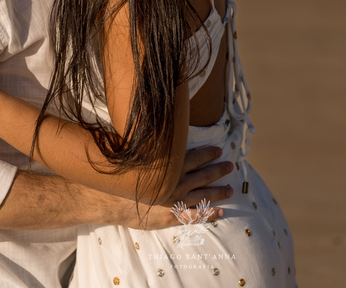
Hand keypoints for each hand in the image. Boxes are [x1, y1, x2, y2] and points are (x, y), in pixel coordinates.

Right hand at [117, 146, 232, 229]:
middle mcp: (178, 183)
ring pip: (204, 195)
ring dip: (219, 192)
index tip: (219, 149)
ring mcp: (177, 200)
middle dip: (219, 170)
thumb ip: (153, 147)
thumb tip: (160, 130)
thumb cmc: (126, 178)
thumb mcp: (139, 157)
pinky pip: (195, 216)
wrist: (115, 202)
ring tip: (230, 189)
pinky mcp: (173, 215)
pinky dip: (209, 214)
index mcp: (172, 167)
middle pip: (204, 175)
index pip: (195, 157)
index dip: (208, 153)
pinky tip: (221, 212)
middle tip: (231, 165)